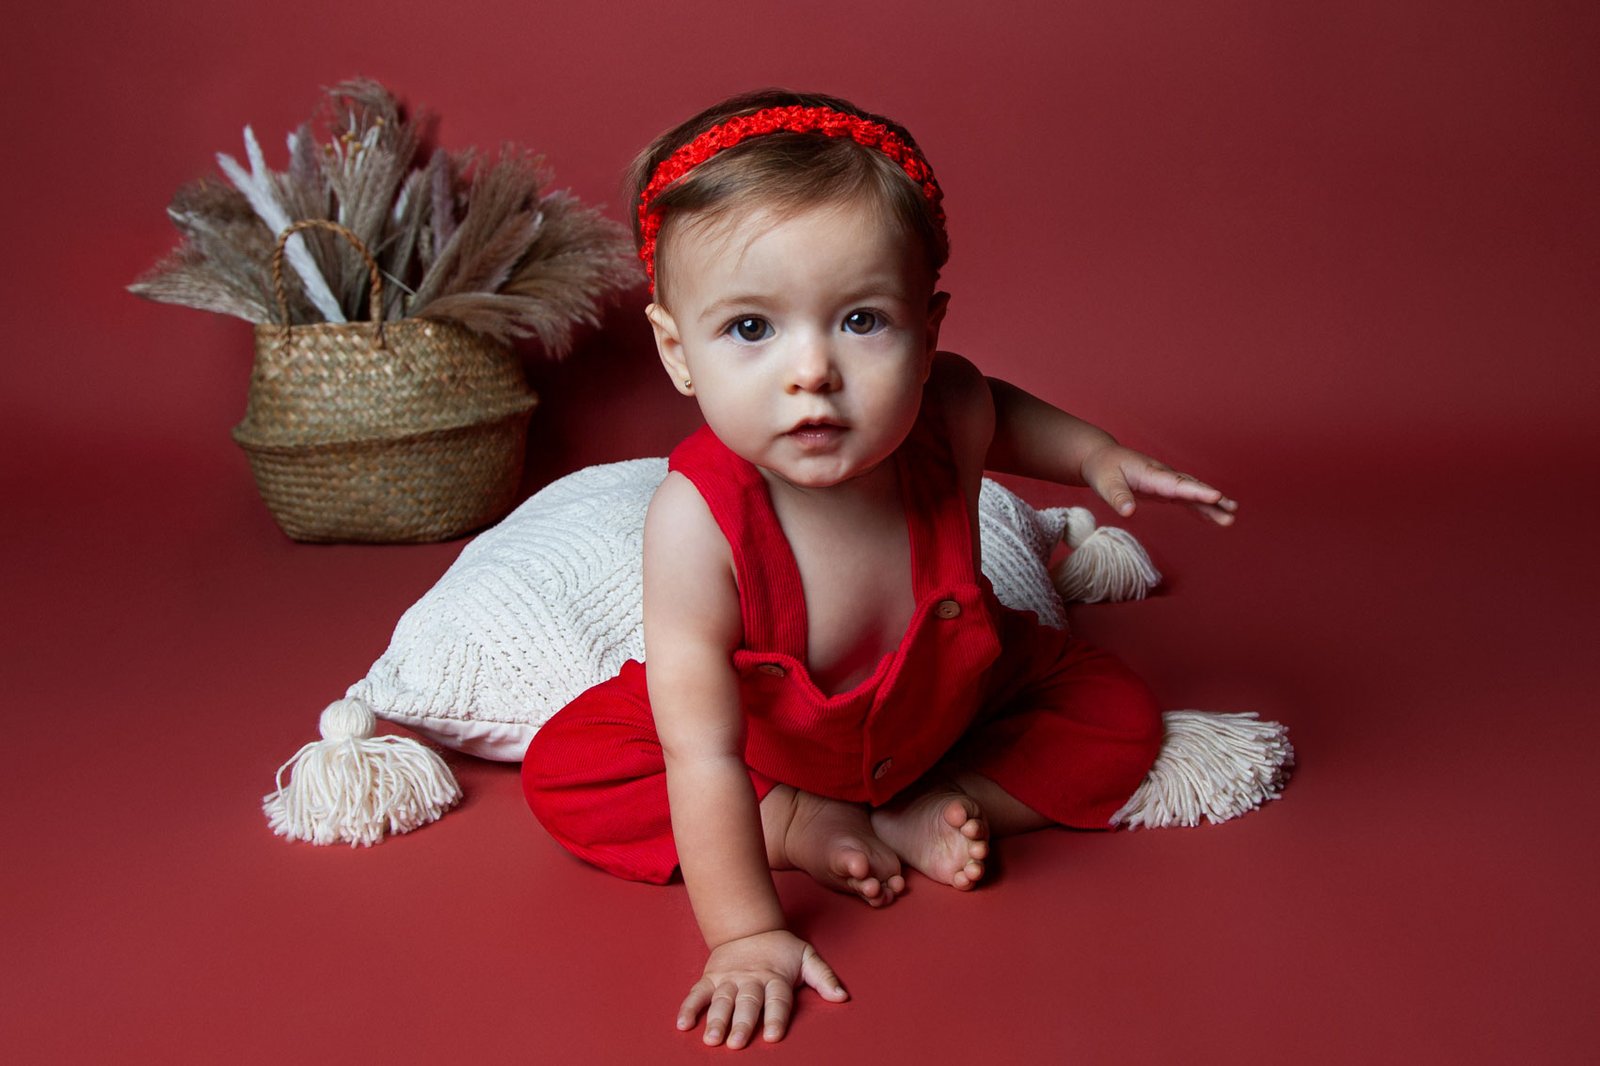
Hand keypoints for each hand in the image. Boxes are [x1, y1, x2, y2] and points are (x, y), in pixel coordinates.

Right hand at [677, 929, 847, 1048]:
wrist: (749, 927)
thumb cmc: (781, 950)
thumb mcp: (806, 957)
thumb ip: (823, 977)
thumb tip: (841, 996)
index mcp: (775, 977)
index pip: (777, 999)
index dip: (776, 1017)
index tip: (773, 1035)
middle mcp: (751, 979)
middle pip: (747, 1003)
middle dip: (741, 1023)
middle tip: (737, 1043)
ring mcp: (729, 978)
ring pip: (721, 1000)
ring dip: (715, 1020)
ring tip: (711, 1039)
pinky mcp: (711, 977)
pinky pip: (697, 992)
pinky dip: (689, 1007)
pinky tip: (683, 1024)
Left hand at [1080, 443, 1238, 524]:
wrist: (1101, 458)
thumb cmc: (1103, 470)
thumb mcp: (1105, 484)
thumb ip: (1118, 498)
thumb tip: (1128, 512)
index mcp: (1152, 474)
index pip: (1178, 484)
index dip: (1197, 491)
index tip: (1216, 496)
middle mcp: (1164, 476)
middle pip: (1193, 487)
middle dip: (1213, 499)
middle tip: (1232, 509)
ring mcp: (1166, 482)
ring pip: (1194, 493)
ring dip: (1212, 505)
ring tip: (1231, 517)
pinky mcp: (1165, 490)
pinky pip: (1187, 499)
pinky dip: (1201, 508)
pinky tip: (1214, 518)